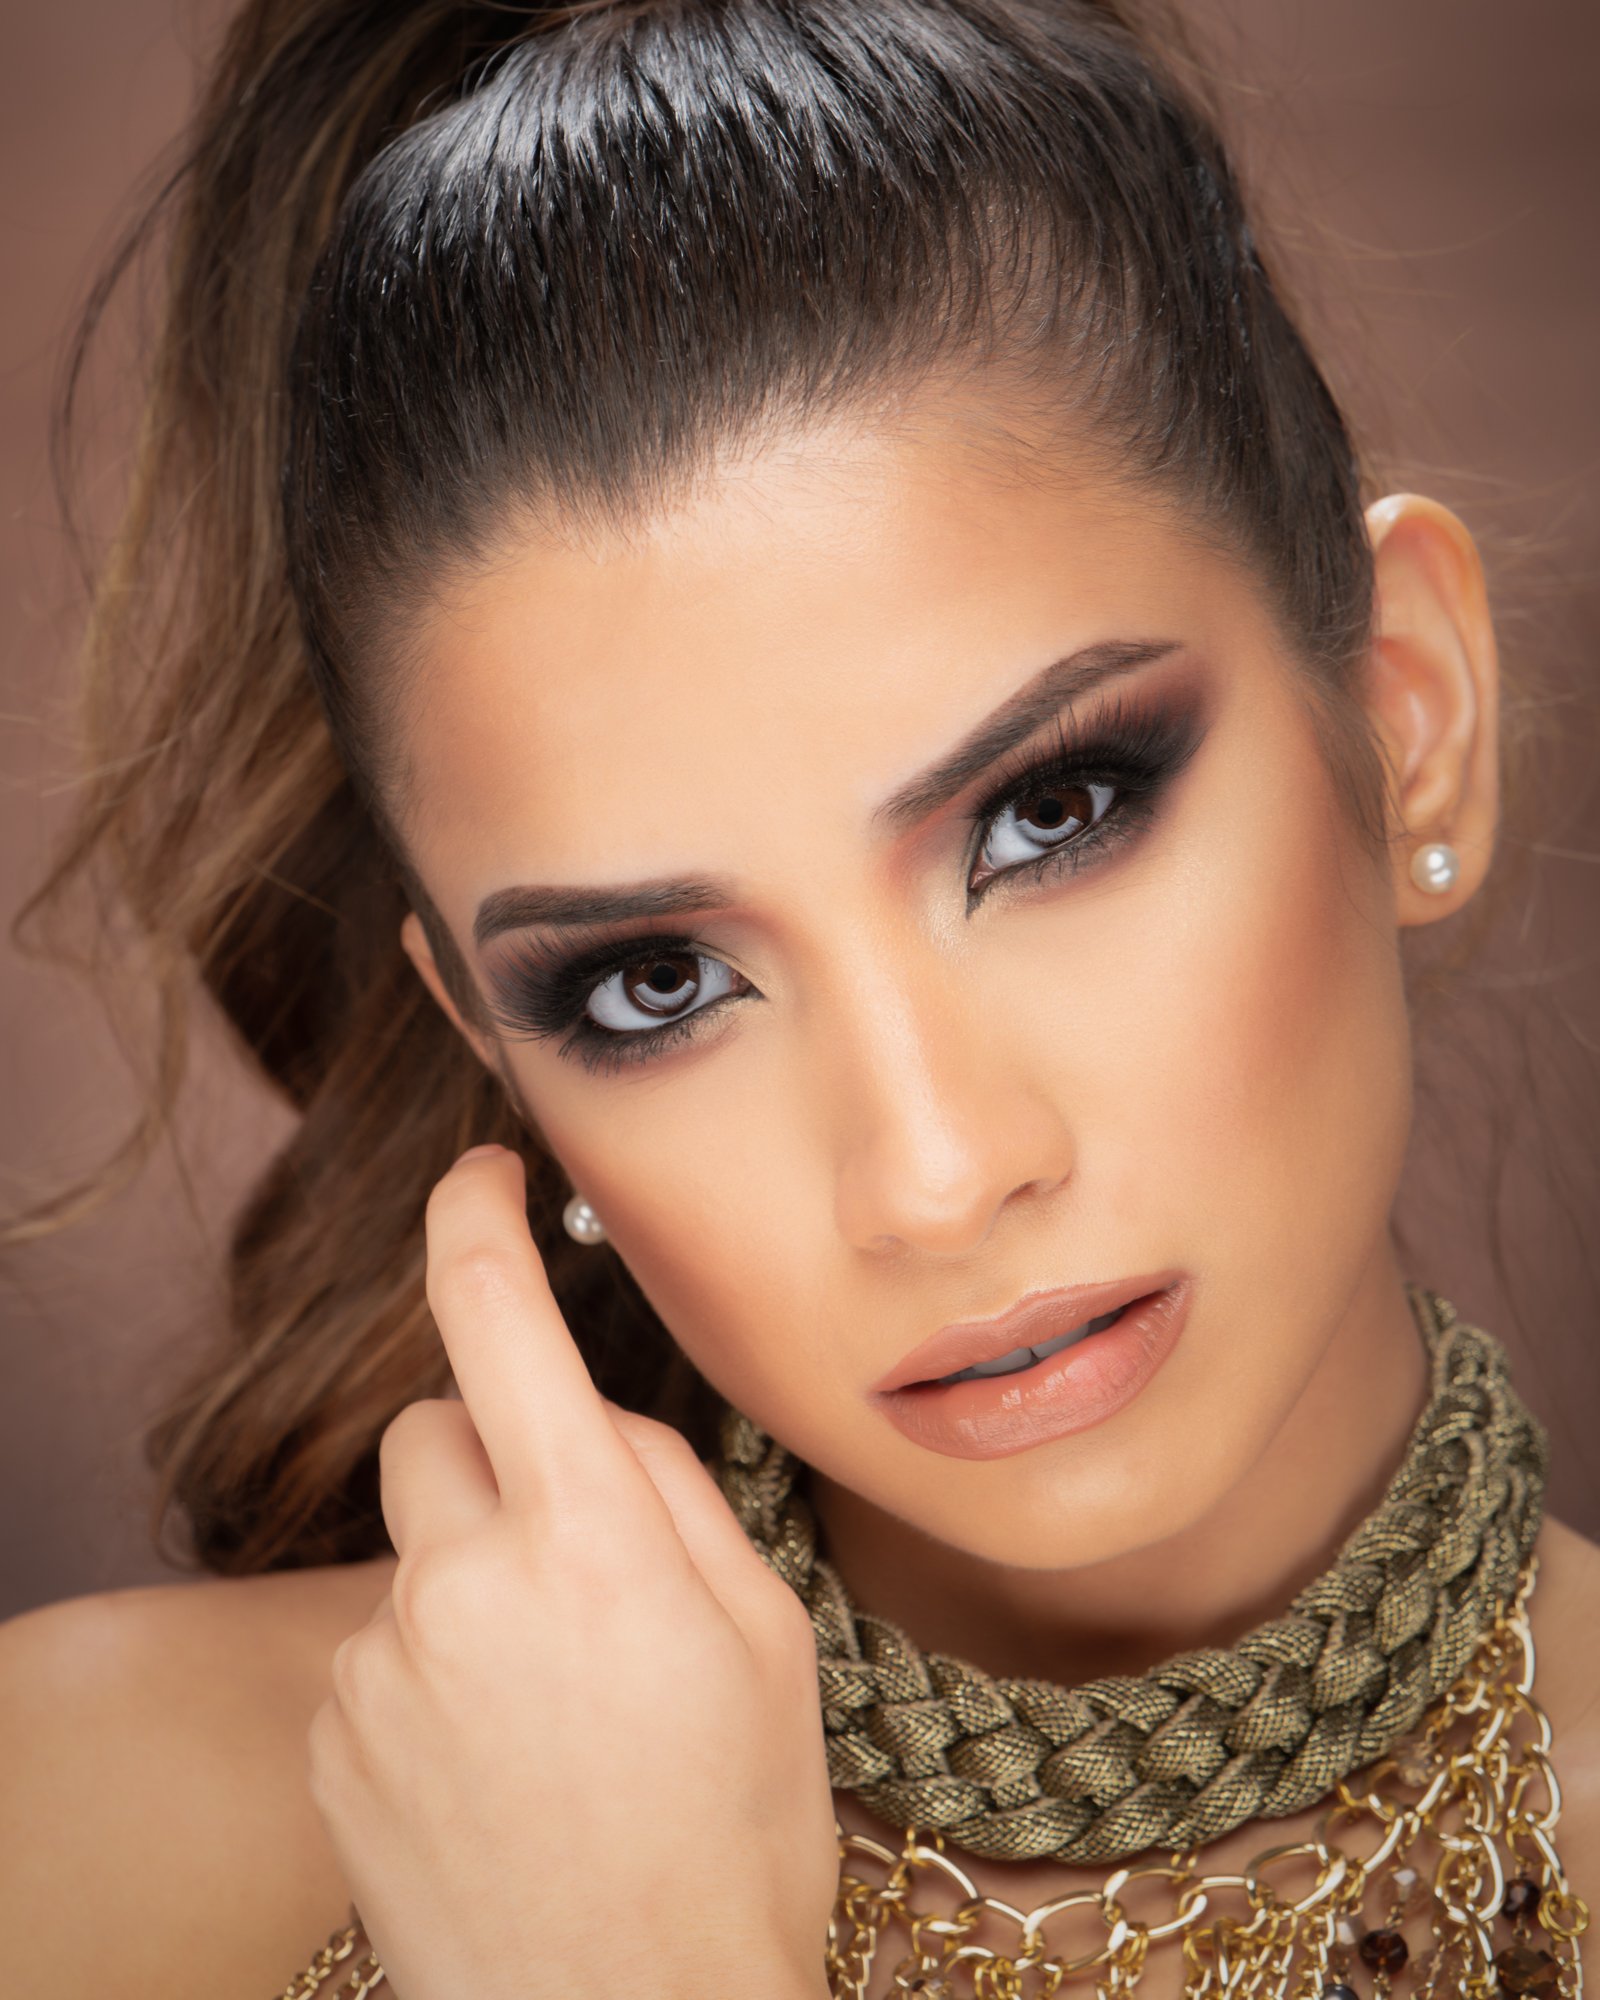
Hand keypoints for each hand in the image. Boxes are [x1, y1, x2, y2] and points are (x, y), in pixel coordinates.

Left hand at [307, 1146, 838, 1999]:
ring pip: (414, 1547)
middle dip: (496, 1451)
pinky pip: (378, 1647)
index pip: (496, 1321)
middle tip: (576, 1552)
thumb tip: (595, 1420)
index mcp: (587, 1536)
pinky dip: (431, 1668)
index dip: (473, 1220)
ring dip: (469, 1575)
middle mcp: (462, 1581)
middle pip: (436, 1429)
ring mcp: (383, 1666)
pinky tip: (500, 1758)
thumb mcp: (763, 1635)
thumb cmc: (732, 1835)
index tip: (478, 1175)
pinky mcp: (335, 1743)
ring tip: (551, 1696)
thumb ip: (669, 1491)